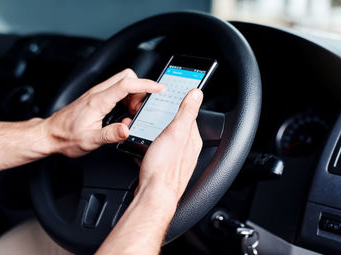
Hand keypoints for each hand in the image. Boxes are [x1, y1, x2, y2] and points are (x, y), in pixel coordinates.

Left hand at [43, 68, 163, 157]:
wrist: (49, 134)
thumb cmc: (66, 137)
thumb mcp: (90, 141)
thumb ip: (110, 134)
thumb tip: (127, 129)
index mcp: (98, 101)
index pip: (127, 84)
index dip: (146, 84)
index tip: (159, 88)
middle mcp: (98, 93)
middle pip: (127, 77)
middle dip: (140, 89)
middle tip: (137, 109)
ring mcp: (97, 93)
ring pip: (122, 82)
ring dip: (133, 94)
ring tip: (129, 113)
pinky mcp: (96, 97)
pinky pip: (117, 89)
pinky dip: (126, 98)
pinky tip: (122, 113)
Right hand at [136, 88, 203, 203]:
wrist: (154, 195)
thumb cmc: (164, 168)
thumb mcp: (176, 132)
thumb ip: (187, 111)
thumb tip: (197, 93)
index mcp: (192, 139)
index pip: (189, 115)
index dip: (178, 106)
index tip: (170, 99)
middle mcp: (187, 150)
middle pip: (177, 128)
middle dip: (165, 121)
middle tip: (153, 115)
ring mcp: (175, 160)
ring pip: (167, 141)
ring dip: (156, 134)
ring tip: (146, 131)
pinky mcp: (164, 169)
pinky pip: (157, 153)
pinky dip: (150, 148)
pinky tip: (144, 149)